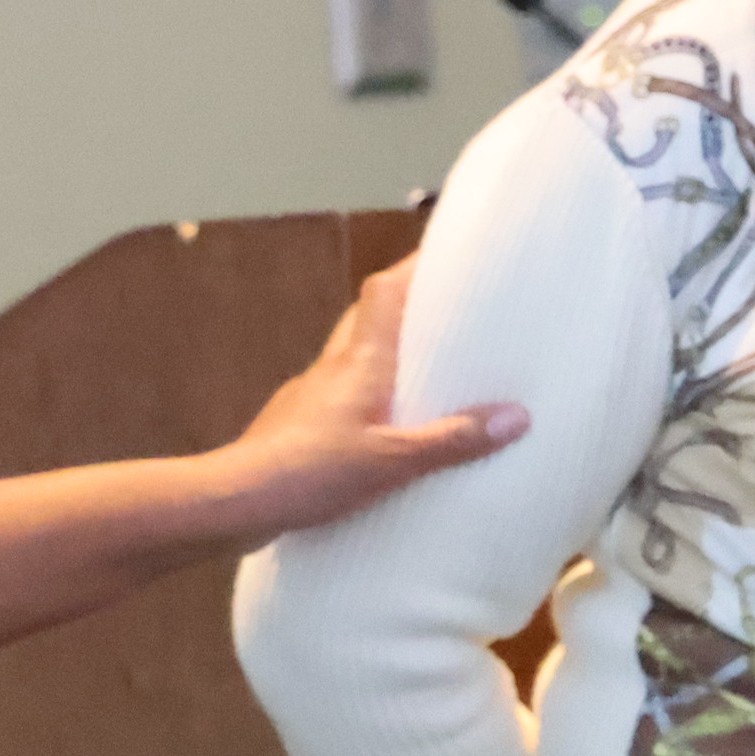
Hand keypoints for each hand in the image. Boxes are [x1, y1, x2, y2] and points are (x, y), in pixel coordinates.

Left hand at [212, 256, 527, 541]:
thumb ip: (453, 440)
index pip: (384, 291)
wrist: (237, 500)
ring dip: (385, 356)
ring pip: (351, 358)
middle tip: (446, 316)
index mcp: (359, 361)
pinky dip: (366, 397)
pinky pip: (339, 397)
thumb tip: (517, 416)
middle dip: (405, 309)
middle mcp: (332, 367)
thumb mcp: (394, 461)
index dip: (412, 267)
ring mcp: (309, 395)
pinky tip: (382, 426)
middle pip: (368, 318)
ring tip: (425, 372)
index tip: (445, 255)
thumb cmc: (311, 472)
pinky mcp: (295, 425)